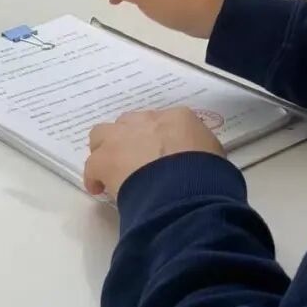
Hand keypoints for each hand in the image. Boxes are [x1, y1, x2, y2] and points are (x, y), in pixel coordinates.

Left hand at [85, 107, 223, 200]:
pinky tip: (99, 189)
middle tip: (134, 162)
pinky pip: (92, 165)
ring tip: (112, 170)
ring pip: (103, 134)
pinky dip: (95, 176)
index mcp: (178, 118)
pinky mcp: (105, 158)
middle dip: (129, 140)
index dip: (157, 141)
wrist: (186, 187)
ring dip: (107, 149)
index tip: (159, 158)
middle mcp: (147, 120)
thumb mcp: (214, 156)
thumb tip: (195, 162)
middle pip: (130, 124)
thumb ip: (199, 152)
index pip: (161, 124)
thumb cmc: (208, 174)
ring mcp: (123, 136)